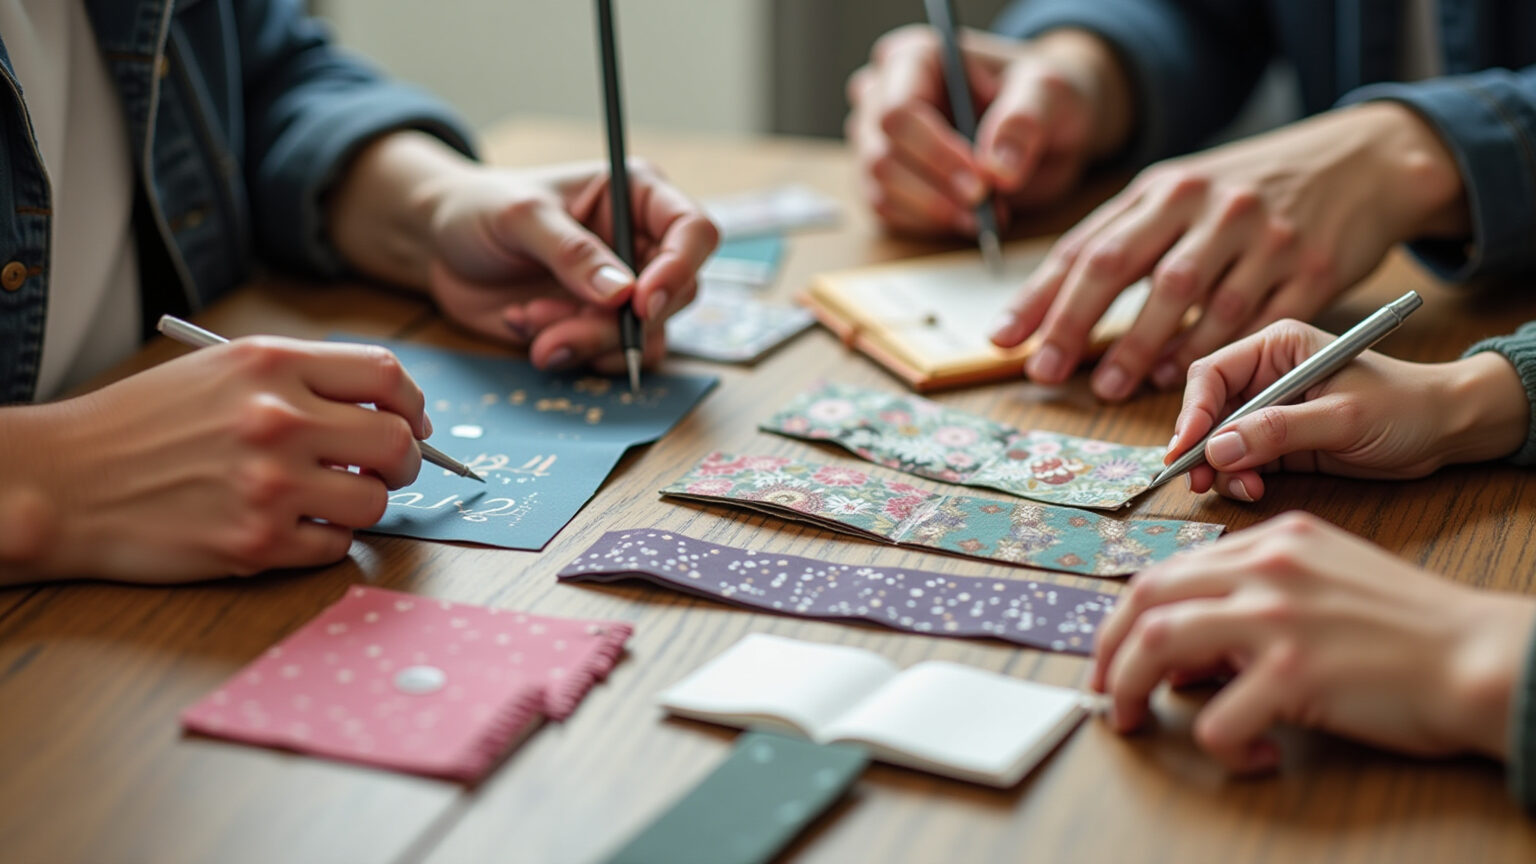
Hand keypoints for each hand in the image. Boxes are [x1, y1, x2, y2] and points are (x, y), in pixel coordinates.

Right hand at [0, 338, 431, 583]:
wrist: (64, 481)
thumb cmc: (141, 425)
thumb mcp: (221, 371)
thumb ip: (302, 380)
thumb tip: (386, 410)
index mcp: (272, 366)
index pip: (387, 376)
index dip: (412, 404)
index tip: (411, 423)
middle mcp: (278, 420)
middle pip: (397, 443)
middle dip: (403, 461)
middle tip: (382, 470)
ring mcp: (270, 485)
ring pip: (374, 502)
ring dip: (362, 504)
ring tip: (323, 498)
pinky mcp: (257, 542)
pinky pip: (335, 546)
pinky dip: (324, 539)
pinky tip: (290, 525)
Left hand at [424, 160, 717, 373]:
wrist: (439, 246)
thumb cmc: (481, 208)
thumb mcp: (520, 217)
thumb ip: (572, 253)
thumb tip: (622, 294)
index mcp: (637, 196)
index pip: (694, 231)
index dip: (679, 269)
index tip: (639, 303)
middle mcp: (641, 245)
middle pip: (677, 295)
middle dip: (619, 323)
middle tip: (559, 330)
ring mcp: (624, 292)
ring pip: (647, 336)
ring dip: (590, 343)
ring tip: (532, 327)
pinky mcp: (599, 327)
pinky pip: (613, 357)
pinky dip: (574, 354)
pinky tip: (530, 332)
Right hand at [846, 26, 1131, 235]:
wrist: (1049, 126)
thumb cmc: (1042, 97)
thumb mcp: (1051, 93)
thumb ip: (1025, 120)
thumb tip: (998, 169)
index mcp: (915, 58)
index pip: (898, 110)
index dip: (934, 153)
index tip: (981, 181)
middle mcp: (883, 94)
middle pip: (882, 153)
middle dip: (934, 188)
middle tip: (984, 203)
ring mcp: (876, 138)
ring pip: (879, 187)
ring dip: (932, 211)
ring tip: (984, 214)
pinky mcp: (883, 177)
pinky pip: (886, 210)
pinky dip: (927, 223)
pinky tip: (967, 218)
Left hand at [991, 102, 1469, 400]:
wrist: (1361, 162)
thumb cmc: (1247, 191)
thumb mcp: (1181, 195)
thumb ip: (1119, 241)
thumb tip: (1043, 307)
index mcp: (1164, 188)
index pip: (1087, 245)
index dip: (1042, 297)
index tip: (1005, 341)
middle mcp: (1207, 205)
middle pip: (1126, 267)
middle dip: (1078, 325)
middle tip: (1048, 372)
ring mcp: (1262, 233)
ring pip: (1188, 298)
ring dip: (1143, 348)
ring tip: (1113, 386)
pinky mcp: (1311, 266)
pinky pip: (1252, 318)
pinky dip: (1211, 350)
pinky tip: (1181, 376)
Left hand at [1092, 513, 1535, 771]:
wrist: (1481, 657)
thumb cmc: (1409, 630)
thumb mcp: (1323, 581)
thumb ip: (1254, 596)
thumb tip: (1188, 652)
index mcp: (1272, 541)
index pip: (1166, 571)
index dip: (1126, 618)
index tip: (1115, 653)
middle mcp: (1266, 569)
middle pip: (1146, 598)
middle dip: (1109, 650)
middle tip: (1106, 692)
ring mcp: (1278, 618)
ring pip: (1159, 646)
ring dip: (1132, 689)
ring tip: (1135, 722)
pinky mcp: (1296, 673)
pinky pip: (1219, 719)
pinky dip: (1221, 747)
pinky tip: (1254, 756)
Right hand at [1166, 319, 1528, 500]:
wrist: (1445, 430)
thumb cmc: (1404, 406)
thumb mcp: (1342, 417)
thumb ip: (1279, 431)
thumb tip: (1219, 448)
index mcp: (1277, 347)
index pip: (1211, 373)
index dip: (1193, 410)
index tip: (1188, 447)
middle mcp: (1266, 375)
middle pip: (1208, 409)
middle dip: (1201, 446)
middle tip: (1196, 479)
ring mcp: (1270, 410)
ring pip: (1219, 440)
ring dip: (1220, 468)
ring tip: (1242, 488)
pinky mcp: (1278, 441)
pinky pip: (1241, 460)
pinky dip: (1239, 478)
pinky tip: (1254, 489)